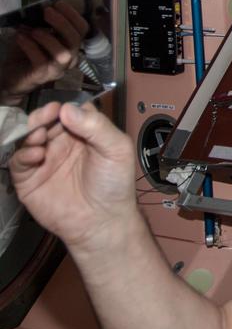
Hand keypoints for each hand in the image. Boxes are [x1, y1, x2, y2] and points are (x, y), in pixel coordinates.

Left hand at [0, 1, 89, 104]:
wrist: (12, 77)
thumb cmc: (26, 53)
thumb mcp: (36, 35)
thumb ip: (43, 24)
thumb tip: (42, 6)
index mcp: (71, 46)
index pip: (82, 29)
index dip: (73, 15)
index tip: (58, 3)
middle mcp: (69, 58)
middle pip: (75, 40)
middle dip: (62, 23)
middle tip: (47, 11)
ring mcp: (57, 69)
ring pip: (62, 53)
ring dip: (47, 38)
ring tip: (32, 30)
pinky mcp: (42, 76)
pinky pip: (40, 60)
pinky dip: (30, 46)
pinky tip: (19, 38)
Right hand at [9, 102, 138, 250]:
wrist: (102, 221)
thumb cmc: (114, 185)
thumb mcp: (117, 150)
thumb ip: (98, 127)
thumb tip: (69, 108)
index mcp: (85, 132)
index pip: (69, 111)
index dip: (64, 107)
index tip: (61, 107)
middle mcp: (62, 143)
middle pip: (45, 120)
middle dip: (43, 116)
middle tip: (46, 116)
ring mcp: (45, 159)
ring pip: (28, 137)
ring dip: (30, 132)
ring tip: (39, 135)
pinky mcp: (29, 178)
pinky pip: (18, 161)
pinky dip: (22, 154)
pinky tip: (35, 154)